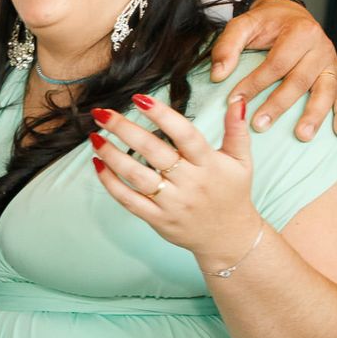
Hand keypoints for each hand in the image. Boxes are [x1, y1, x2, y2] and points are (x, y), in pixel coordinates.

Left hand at [90, 95, 264, 270]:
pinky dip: (110, 183)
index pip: (185, 134)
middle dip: (125, 129)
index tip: (139, 98)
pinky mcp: (157, 219)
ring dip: (112, 155)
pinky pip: (129, 200)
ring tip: (94, 136)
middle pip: (153, 151)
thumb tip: (237, 100)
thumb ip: (236, 130)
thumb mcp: (242, 162)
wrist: (228, 238)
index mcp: (209, 164)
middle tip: (102, 113)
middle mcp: (190, 182)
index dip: (162, 115)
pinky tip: (97, 164)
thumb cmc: (232, 194)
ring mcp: (172, 202)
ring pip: (136, 176)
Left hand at [209, 0, 336, 139]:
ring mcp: (331, 63)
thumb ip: (228, 46)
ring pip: (326, 91)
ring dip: (314, 115)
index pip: (276, 64)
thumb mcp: (243, 24)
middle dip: (278, 105)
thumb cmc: (265, 22)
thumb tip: (218, 75)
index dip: (255, 84)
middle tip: (259, 125)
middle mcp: (321, 47)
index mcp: (301, 33)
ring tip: (302, 136)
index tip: (235, 101)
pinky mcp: (336, 74)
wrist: (289, 14)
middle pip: (300, 80)